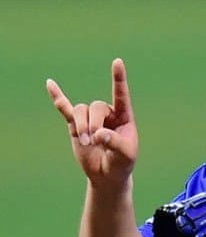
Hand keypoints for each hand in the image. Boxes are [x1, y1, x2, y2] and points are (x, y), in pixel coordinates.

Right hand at [46, 58, 138, 188]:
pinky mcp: (76, 125)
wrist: (107, 174)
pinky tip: (50, 84)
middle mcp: (108, 113)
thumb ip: (114, 142)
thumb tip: (98, 133)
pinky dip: (58, 97)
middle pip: (95, 106)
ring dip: (81, 125)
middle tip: (94, 140)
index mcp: (124, 116)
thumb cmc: (122, 162)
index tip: (117, 61)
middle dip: (92, 123)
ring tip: (86, 142)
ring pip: (81, 110)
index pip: (121, 94)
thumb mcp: (125, 155)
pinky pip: (66, 109)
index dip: (119, 79)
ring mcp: (91, 118)